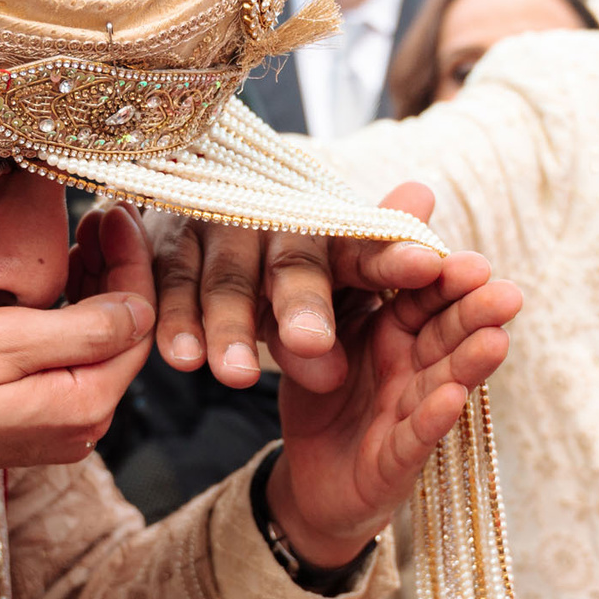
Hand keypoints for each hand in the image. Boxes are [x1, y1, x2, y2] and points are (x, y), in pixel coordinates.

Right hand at [0, 206, 156, 522]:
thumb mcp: (0, 340)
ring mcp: (56, 428)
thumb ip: (81, 329)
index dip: (133, 263)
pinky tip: (60, 284)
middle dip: (119, 272)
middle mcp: (81, 426)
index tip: (119, 212)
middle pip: (121, 337)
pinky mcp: (32, 422)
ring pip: (96, 347)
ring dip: (97, 290)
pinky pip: (69, 362)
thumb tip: (141, 308)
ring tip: (84, 237)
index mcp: (82, 406)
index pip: (136, 325)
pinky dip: (71, 317)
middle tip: (104, 215)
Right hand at [147, 183, 446, 394]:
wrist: (211, 229)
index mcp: (333, 232)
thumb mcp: (340, 280)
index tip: (427, 267)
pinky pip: (169, 287)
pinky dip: (175, 323)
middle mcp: (279, 223)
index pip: (369, 243)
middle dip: (302, 302)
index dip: (394, 254)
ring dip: (230, 327)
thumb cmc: (294, 271)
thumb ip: (382, 269)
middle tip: (312, 342)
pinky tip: (183, 358)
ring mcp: (221, 233)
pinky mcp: (170, 251)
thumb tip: (429, 234)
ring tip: (240, 375)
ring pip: (226, 279)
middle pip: (292, 262)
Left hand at [267, 251, 520, 565]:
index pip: (423, 295)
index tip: (471, 263)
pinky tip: (452, 397)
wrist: (307, 477)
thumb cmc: (324, 391)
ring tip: (496, 341)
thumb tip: (415, 188)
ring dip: (469, 362)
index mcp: (393, 328)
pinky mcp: (393, 460)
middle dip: (475, 314)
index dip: (444, 280)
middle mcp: (409, 366)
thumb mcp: (327, 317)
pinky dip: (433, 417)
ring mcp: (406, 412)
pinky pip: (412, 436)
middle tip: (507, 295)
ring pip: (442, 380)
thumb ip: (361, 261)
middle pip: (445, 334)